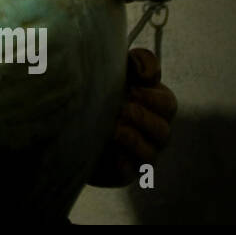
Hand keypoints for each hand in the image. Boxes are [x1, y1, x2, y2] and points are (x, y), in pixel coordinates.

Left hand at [87, 48, 177, 186]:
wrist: (68, 121)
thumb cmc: (97, 91)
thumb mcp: (113, 71)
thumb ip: (132, 62)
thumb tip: (139, 64)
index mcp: (153, 105)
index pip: (167, 102)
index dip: (153, 96)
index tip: (133, 88)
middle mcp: (153, 131)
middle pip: (163, 129)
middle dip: (144, 117)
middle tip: (123, 108)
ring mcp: (140, 154)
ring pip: (150, 151)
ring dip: (133, 138)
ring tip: (114, 128)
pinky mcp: (123, 171)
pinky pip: (129, 170)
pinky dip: (120, 160)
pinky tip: (108, 149)